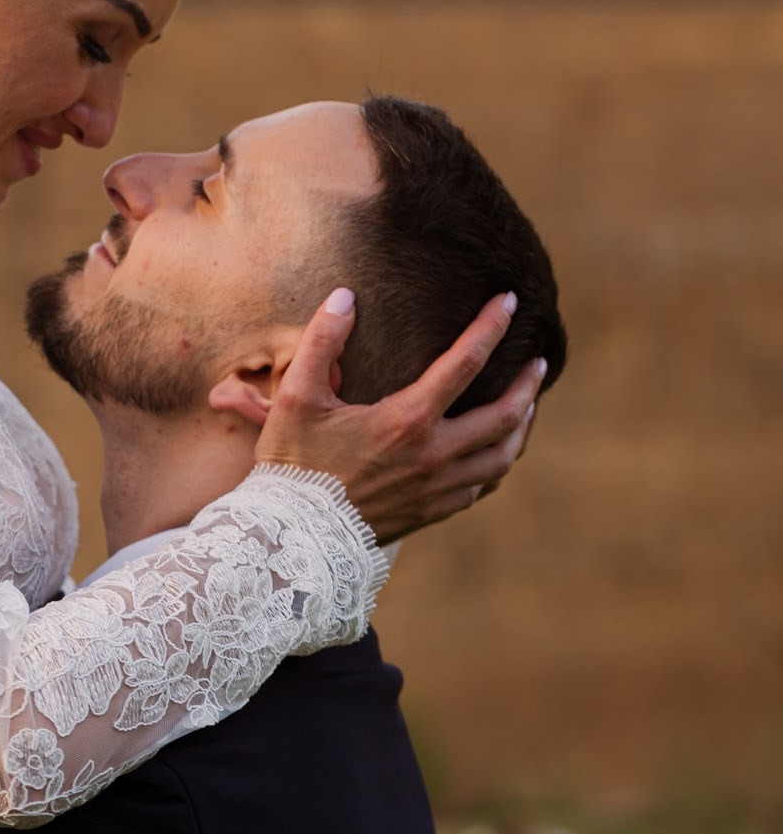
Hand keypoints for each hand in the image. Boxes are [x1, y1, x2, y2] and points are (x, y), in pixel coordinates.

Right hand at [254, 287, 545, 544]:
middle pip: (504, 416)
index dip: (491, 326)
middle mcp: (434, 455)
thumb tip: (345, 296)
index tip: (510, 301)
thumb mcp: (297, 395)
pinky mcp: (431, 513)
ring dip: (521, 427)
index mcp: (407, 420)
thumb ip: (322, 340)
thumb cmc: (293, 463)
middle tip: (538, 360)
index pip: (465, 363)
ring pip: (502, 457)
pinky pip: (480, 487)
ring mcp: (437, 489)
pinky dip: (495, 463)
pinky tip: (494, 453)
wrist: (294, 537)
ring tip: (527, 406)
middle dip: (527, 384)